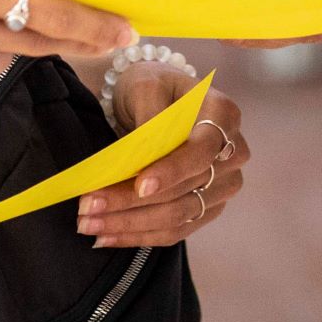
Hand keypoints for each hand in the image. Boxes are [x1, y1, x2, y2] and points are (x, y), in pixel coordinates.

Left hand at [75, 71, 249, 247]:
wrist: (158, 99)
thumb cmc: (153, 87)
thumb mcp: (146, 86)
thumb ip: (149, 117)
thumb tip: (143, 158)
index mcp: (223, 114)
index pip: (202, 150)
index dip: (173, 170)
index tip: (141, 185)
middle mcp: (233, 152)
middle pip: (186, 188)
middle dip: (133, 202)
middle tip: (88, 208)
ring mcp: (223, 184)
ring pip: (178, 215)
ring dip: (131, 224)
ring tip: (89, 225)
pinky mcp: (208, 207)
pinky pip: (175, 230)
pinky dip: (139, 235)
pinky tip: (106, 236)